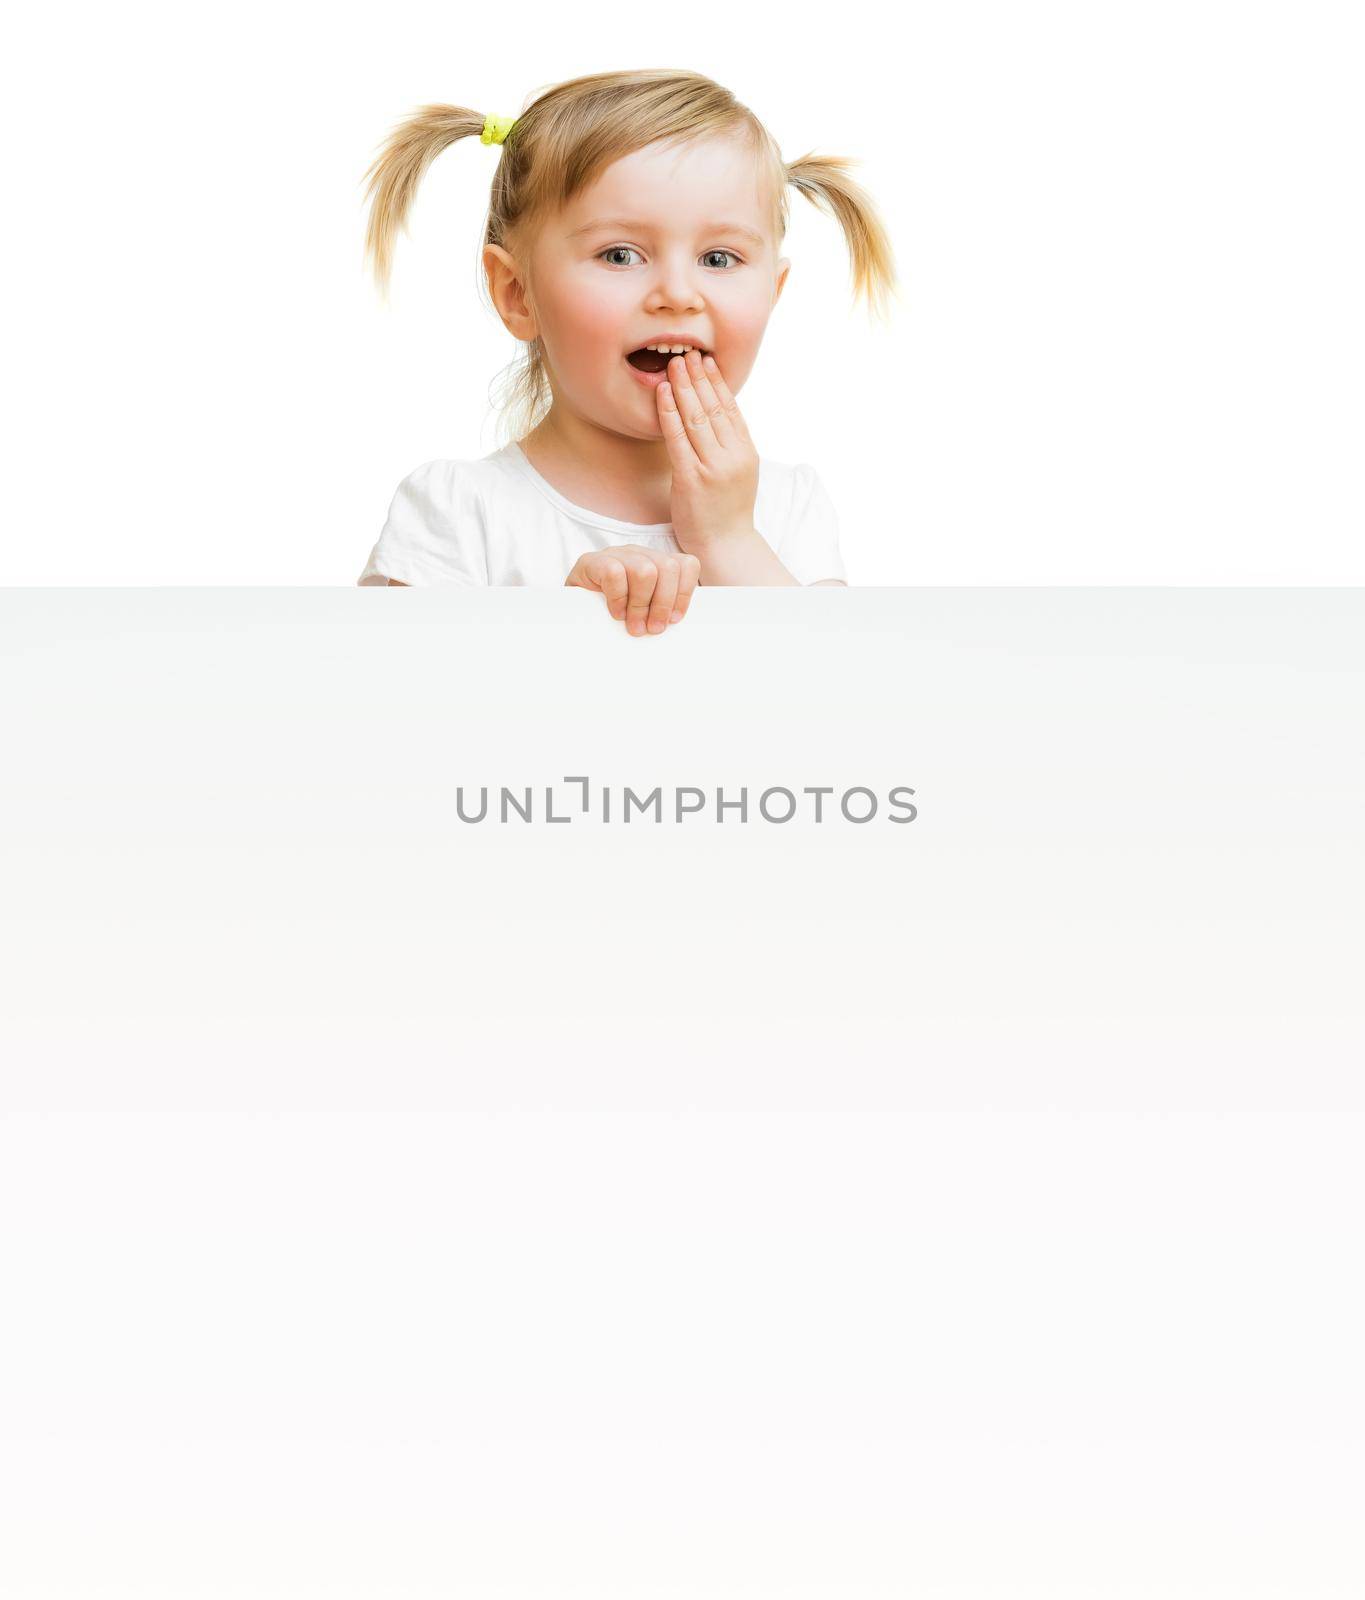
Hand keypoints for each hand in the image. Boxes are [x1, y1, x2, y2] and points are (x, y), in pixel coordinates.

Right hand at [564, 545, 700, 635]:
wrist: (571, 616)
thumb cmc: (613, 618)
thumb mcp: (645, 614)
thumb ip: (662, 612)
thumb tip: (678, 626)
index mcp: (657, 562)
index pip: (686, 565)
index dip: (684, 594)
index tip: (674, 620)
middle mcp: (639, 553)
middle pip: (668, 567)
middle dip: (663, 603)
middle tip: (652, 629)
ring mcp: (615, 554)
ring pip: (645, 570)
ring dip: (641, 604)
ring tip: (633, 626)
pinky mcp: (591, 562)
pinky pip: (614, 573)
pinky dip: (618, 598)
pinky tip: (615, 613)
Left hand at [656, 350, 759, 555]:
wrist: (725, 547)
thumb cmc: (727, 512)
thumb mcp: (739, 474)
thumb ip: (731, 446)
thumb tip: (719, 417)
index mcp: (746, 452)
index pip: (731, 408)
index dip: (717, 382)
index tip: (707, 362)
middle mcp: (733, 456)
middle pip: (714, 407)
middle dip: (699, 378)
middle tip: (687, 354)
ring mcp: (713, 467)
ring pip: (696, 418)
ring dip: (683, 387)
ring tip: (673, 365)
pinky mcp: (692, 479)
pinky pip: (678, 438)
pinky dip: (669, 413)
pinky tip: (662, 395)